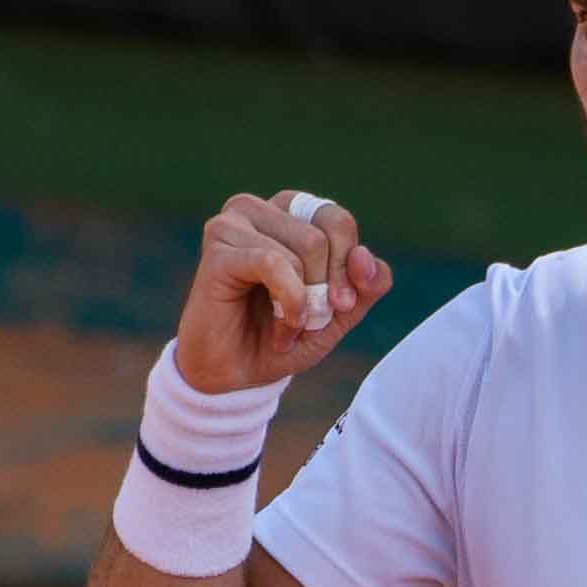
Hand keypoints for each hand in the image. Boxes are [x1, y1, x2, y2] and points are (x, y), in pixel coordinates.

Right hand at [171, 190, 394, 395]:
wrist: (233, 376)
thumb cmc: (283, 336)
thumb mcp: (340, 312)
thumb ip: (368, 284)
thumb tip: (365, 257)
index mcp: (287, 213)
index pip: (337, 220)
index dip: (349, 266)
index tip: (343, 305)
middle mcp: (258, 209)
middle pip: (325, 233)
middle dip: (329, 285)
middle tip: (313, 320)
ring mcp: (232, 225)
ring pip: (307, 245)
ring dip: (308, 300)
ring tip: (290, 328)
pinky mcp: (218, 250)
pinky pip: (275, 263)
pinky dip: (290, 302)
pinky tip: (283, 330)